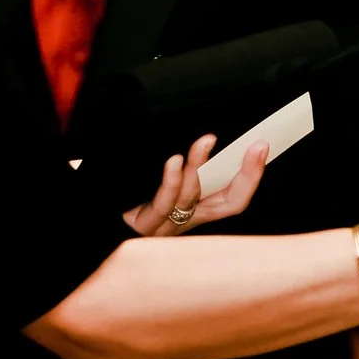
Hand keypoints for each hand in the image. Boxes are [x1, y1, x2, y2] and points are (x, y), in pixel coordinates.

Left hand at [124, 133, 270, 235]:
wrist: (97, 225)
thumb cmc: (129, 198)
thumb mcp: (162, 179)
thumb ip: (186, 163)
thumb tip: (208, 133)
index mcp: (195, 211)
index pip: (235, 198)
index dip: (252, 175)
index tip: (261, 145)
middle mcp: (187, 220)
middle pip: (228, 204)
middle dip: (246, 175)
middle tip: (256, 145)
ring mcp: (166, 225)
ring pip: (192, 198)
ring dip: (200, 167)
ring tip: (205, 142)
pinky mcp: (144, 225)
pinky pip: (162, 205)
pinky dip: (171, 182)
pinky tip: (175, 162)